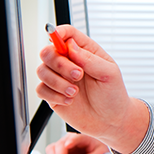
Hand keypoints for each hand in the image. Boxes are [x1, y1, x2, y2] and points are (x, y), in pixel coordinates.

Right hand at [36, 25, 149, 153]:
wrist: (110, 120)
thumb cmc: (113, 95)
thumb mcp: (109, 74)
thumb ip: (90, 59)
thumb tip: (70, 46)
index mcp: (86, 51)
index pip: (68, 34)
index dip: (58, 32)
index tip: (55, 37)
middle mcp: (70, 62)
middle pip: (49, 51)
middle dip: (60, 63)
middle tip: (78, 75)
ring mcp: (60, 77)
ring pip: (42, 70)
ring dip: (57, 82)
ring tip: (74, 92)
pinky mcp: (52, 93)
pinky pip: (40, 89)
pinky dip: (53, 95)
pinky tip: (69, 100)